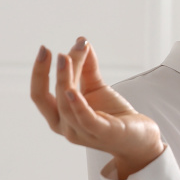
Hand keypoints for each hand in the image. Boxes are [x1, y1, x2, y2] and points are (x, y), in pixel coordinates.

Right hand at [31, 37, 164, 178]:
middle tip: (57, 52)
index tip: (45, 49)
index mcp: (61, 117)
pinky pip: (86, 120)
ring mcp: (83, 133)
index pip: (39, 94)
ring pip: (66, 105)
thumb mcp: (97, 88)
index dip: (39, 72)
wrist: (140, 138)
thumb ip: (87, 68)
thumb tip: (81, 41)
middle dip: (48, 74)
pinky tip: (72, 90)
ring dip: (65, 79)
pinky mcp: (103, 134)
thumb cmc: (114, 115)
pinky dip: (77, 105)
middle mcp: (66, 128)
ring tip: (67, 57)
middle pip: (49, 98)